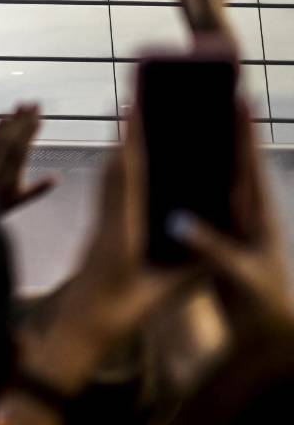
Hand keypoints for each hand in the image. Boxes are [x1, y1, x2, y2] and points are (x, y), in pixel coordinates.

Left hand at [0, 104, 54, 213]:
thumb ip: (38, 189)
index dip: (30, 132)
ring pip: (0, 137)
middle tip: (35, 104)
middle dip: (24, 120)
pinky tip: (4, 116)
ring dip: (12, 119)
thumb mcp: (19, 201)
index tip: (39, 117)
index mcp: (10, 177)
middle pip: (12, 139)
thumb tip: (57, 178)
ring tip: (22, 105)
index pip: (22, 149)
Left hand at [22, 118, 197, 394]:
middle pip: (114, 165)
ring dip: (122, 145)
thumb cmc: (116, 315)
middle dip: (127, 131)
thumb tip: (216, 244)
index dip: (129, 140)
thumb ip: (188, 269)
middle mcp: (104, 219)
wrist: (76, 331)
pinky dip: (119, 168)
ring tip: (137, 114)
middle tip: (140, 94)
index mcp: (118, 229)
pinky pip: (107, 190)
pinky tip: (130, 159)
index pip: (123, 175)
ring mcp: (98, 222)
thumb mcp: (161, 294)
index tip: (131, 106)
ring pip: (107, 175)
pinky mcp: (98, 230)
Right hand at [170, 104, 291, 325]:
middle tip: (201, 94)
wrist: (266, 330)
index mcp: (260, 216)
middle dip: (218, 127)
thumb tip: (177, 222)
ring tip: (175, 119)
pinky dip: (180, 178)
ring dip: (196, 149)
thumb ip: (210, 249)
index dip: (244, 131)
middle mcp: (247, 211)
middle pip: (231, 160)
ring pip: (212, 176)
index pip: (251, 165)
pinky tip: (157, 166)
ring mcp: (232, 220)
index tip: (236, 97)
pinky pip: (196, 197)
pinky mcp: (215, 232)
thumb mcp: (237, 277)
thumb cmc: (260, 304)